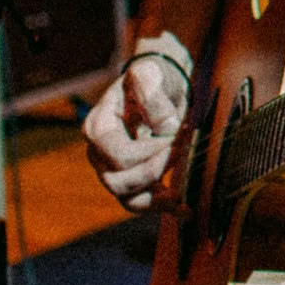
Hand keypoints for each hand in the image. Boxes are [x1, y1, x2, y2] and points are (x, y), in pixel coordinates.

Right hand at [83, 54, 191, 210]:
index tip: (175, 137)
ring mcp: (113, 170)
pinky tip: (187, 210)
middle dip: (154, 172)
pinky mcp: (133, 179)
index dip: (149, 153)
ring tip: (183, 195)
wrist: (160, 84)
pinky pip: (144, 203)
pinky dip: (166, 208)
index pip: (119, 155)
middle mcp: (100, 154)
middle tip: (182, 152)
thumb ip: (152, 93)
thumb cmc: (153, 79)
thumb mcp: (151, 74)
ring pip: (129, 201)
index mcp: (98, 128)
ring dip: (158, 199)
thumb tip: (164, 127)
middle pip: (118, 183)